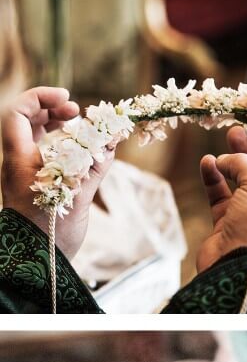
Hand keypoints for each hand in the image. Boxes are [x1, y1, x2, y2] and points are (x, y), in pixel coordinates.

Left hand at [0, 87, 114, 261]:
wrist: (37, 264)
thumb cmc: (50, 230)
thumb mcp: (77, 193)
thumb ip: (96, 163)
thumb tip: (114, 136)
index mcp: (18, 159)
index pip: (18, 113)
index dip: (40, 98)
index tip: (69, 100)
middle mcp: (18, 163)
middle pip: (26, 121)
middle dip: (52, 110)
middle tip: (76, 112)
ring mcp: (26, 175)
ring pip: (35, 138)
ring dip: (56, 126)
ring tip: (79, 127)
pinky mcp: (38, 187)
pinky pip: (46, 155)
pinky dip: (63, 146)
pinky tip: (84, 151)